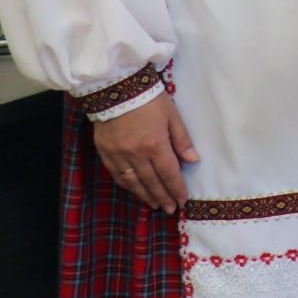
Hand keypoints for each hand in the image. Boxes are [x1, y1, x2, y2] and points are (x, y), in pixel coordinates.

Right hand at [90, 90, 197, 212]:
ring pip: (133, 182)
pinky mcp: (105, 152)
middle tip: (169, 209)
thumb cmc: (149, 99)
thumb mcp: (172, 115)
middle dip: (162, 197)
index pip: (169, 173)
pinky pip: (117, 175)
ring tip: (154, 204)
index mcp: (155, 145)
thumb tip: (193, 160)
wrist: (116, 88)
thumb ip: (182, 139)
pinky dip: (127, 185)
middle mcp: (136, 154)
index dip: (176, 189)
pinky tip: (134, 190)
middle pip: (151, 181)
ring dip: (145, 195)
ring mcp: (118, 155)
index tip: (182, 201)